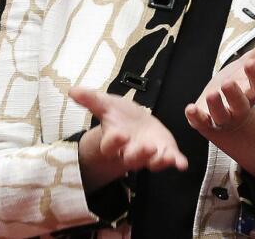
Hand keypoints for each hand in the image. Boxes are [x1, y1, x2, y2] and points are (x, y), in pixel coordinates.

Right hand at [70, 86, 187, 173]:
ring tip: (167, 157)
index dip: (114, 141)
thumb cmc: (119, 116)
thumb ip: (90, 99)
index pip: (110, 145)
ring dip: (159, 160)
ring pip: (152, 162)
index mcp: (114, 140)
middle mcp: (130, 151)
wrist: (136, 122)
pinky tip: (182, 163)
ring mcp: (148, 154)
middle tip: (147, 147)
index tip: (119, 134)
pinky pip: (170, 160)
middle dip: (139, 154)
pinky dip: (176, 162)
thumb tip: (71, 90)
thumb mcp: (106, 104)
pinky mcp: (164, 152)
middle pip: (132, 157)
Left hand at [185, 23, 254, 136]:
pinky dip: (196, 118)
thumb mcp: (251, 63)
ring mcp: (222, 116)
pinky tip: (190, 108)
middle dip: (235, 95)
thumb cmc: (240, 86)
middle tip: (227, 83)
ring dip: (216, 106)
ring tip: (212, 94)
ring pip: (221, 115)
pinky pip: (201, 123)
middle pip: (241, 104)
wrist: (227, 113)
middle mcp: (239, 107)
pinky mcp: (206, 122)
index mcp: (252, 92)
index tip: (251, 63)